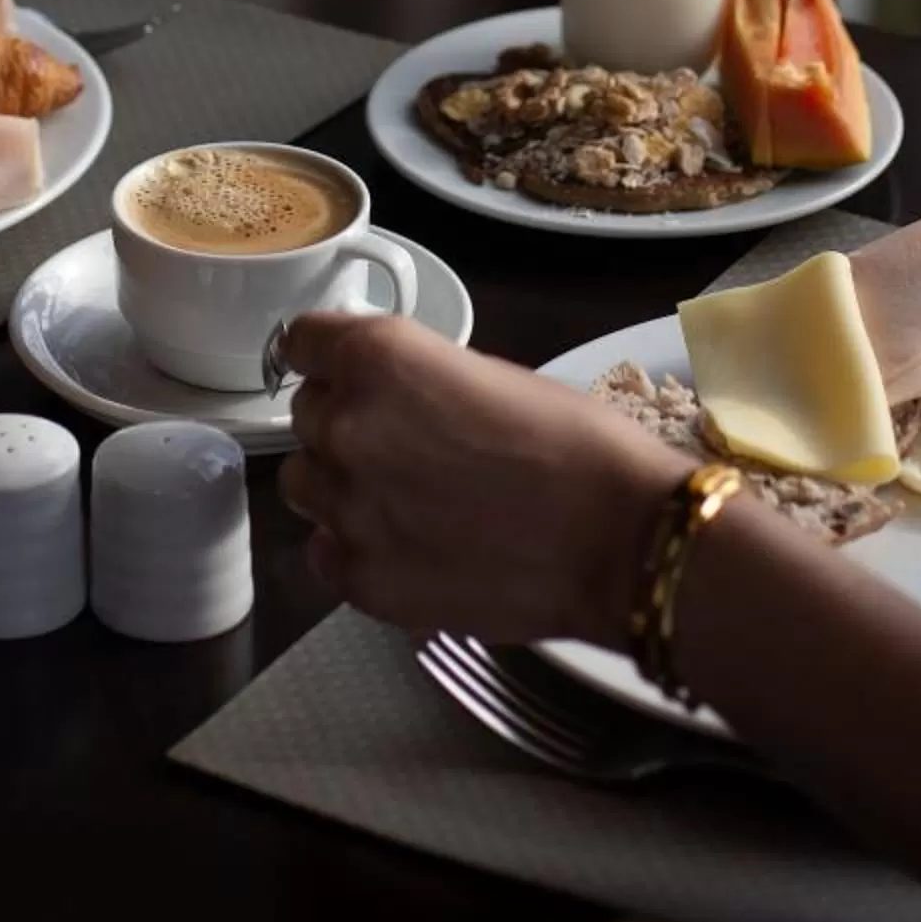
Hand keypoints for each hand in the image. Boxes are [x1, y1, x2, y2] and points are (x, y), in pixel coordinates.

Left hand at [278, 313, 684, 649]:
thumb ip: (414, 379)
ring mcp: (347, 508)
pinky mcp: (361, 579)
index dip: (326, 358)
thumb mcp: (484, 373)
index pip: (302, 342)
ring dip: (341, 484)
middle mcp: (346, 426)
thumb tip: (390, 396)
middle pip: (306, 414)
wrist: (618, 540)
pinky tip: (406, 546)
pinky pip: (324, 551)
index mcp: (378, 359)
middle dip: (345, 423)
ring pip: (304, 484)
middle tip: (404, 445)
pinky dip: (354, 546)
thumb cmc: (573, 443)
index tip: (341, 373)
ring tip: (402, 500)